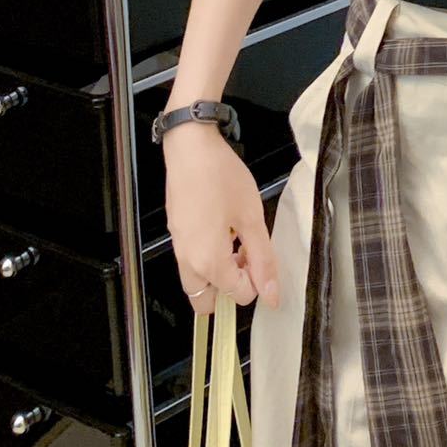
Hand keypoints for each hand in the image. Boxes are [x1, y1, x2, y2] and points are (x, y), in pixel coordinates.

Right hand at [163, 123, 278, 315]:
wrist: (189, 146)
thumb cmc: (223, 178)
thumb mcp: (251, 216)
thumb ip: (263, 259)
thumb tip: (272, 297)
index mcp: (208, 263)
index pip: (238, 295)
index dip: (257, 280)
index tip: (262, 253)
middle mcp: (187, 262)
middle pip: (206, 301)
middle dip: (229, 288)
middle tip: (246, 256)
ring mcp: (177, 248)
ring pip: (197, 281)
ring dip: (219, 272)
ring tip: (236, 239)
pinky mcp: (175, 232)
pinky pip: (191, 261)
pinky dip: (207, 257)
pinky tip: (222, 226)